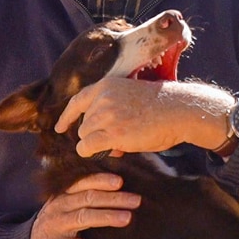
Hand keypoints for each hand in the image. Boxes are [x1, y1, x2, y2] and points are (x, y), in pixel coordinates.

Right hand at [30, 173, 140, 238]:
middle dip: (114, 198)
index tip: (121, 181)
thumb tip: (119, 188)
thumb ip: (84, 197)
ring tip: (127, 218)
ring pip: (84, 218)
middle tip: (136, 201)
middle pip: (88, 198)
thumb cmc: (57, 225)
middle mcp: (59, 207)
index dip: (102, 180)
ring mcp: (56, 226)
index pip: (83, 182)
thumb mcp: (65, 207)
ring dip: (107, 217)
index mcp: (63, 195)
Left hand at [54, 78, 232, 157]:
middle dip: (97, 133)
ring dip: (99, 143)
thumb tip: (102, 138)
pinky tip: (111, 150)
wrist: (178, 110)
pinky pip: (87, 147)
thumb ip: (112, 110)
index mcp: (106, 86)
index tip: (59, 127)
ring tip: (124, 140)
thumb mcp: (131, 97)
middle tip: (120, 136)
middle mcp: (103, 99)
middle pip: (84, 124)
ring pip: (86, 136)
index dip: (67, 116)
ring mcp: (107, 116)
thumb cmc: (161, 106)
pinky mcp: (113, 134)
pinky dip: (93, 152)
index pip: (77, 101)